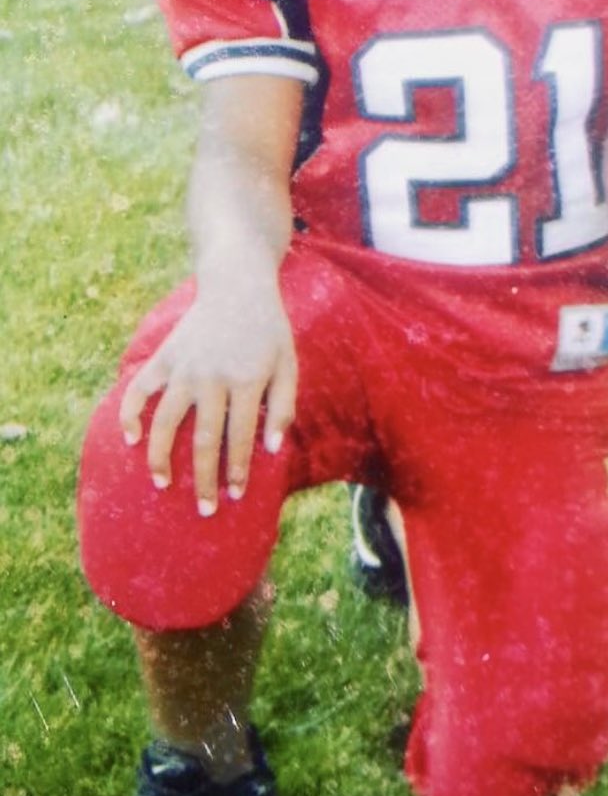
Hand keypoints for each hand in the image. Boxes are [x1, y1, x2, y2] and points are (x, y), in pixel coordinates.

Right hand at [118, 284, 296, 515]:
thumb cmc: (268, 332)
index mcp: (246, 380)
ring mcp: (184, 368)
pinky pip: (139, 388)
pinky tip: (130, 439)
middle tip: (205, 509)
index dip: (238, 470)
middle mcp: (211, 378)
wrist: (238, 286)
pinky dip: (130, 412)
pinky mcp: (164, 357)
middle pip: (203, 439)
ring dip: (160, 456)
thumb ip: (283, 406)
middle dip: (204, 478)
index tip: (235, 496)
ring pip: (166, 421)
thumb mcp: (288, 364)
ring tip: (162, 484)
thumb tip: (274, 450)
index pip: (240, 438)